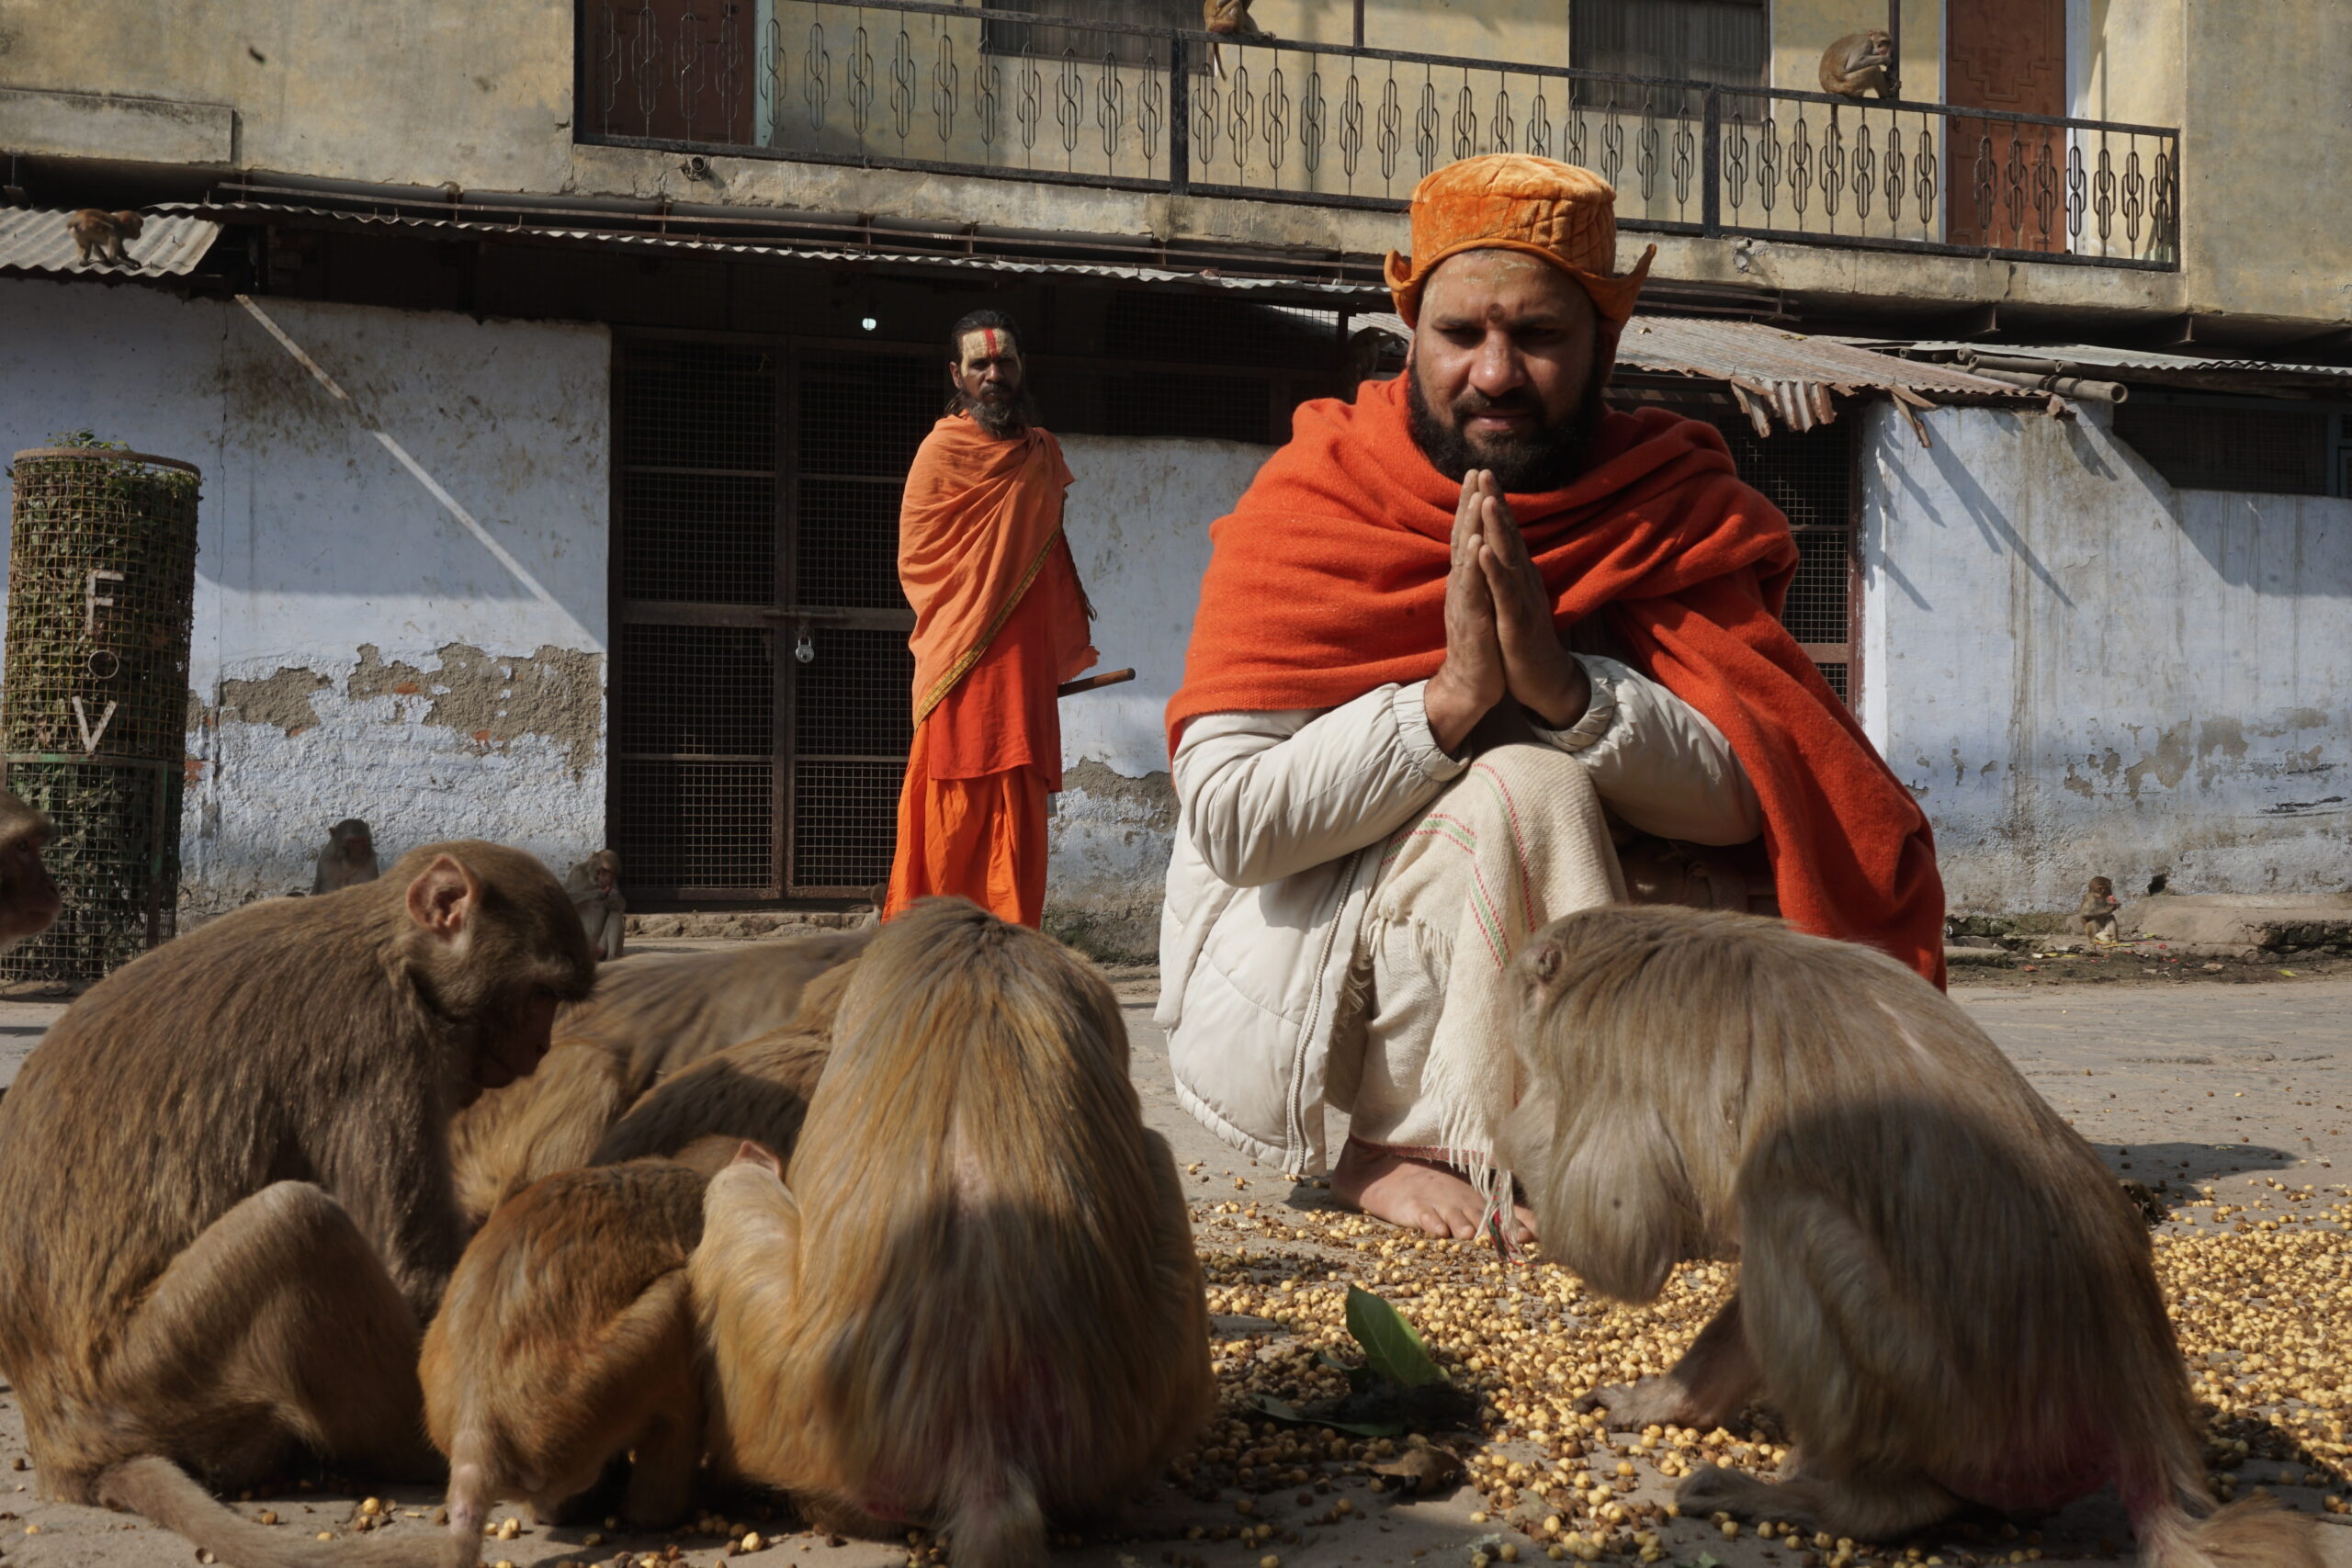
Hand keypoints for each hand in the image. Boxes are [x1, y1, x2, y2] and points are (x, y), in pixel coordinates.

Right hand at [1425, 476, 1506, 754]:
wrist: (1468, 688)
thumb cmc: (1478, 649)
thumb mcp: (1480, 608)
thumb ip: (1477, 582)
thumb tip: (1479, 557)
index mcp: (1467, 583)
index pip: (1468, 537)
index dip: (1472, 506)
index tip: (1477, 476)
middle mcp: (1461, 587)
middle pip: (1464, 538)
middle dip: (1469, 504)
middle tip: (1474, 471)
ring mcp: (1464, 603)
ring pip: (1466, 558)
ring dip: (1471, 526)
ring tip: (1477, 497)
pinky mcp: (1471, 622)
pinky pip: (1472, 589)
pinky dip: (1474, 565)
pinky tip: (1477, 544)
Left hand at [1467, 470, 1590, 729]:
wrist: (1543, 680)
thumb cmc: (1523, 639)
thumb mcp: (1512, 599)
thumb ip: (1507, 572)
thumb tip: (1500, 547)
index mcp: (1517, 575)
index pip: (1503, 533)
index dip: (1493, 504)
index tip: (1480, 473)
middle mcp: (1523, 581)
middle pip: (1507, 535)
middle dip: (1495, 503)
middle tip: (1485, 470)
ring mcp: (1522, 600)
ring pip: (1509, 558)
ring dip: (1497, 528)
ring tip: (1486, 498)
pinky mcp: (1517, 622)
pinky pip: (1504, 593)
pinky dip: (1494, 571)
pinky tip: (1483, 552)